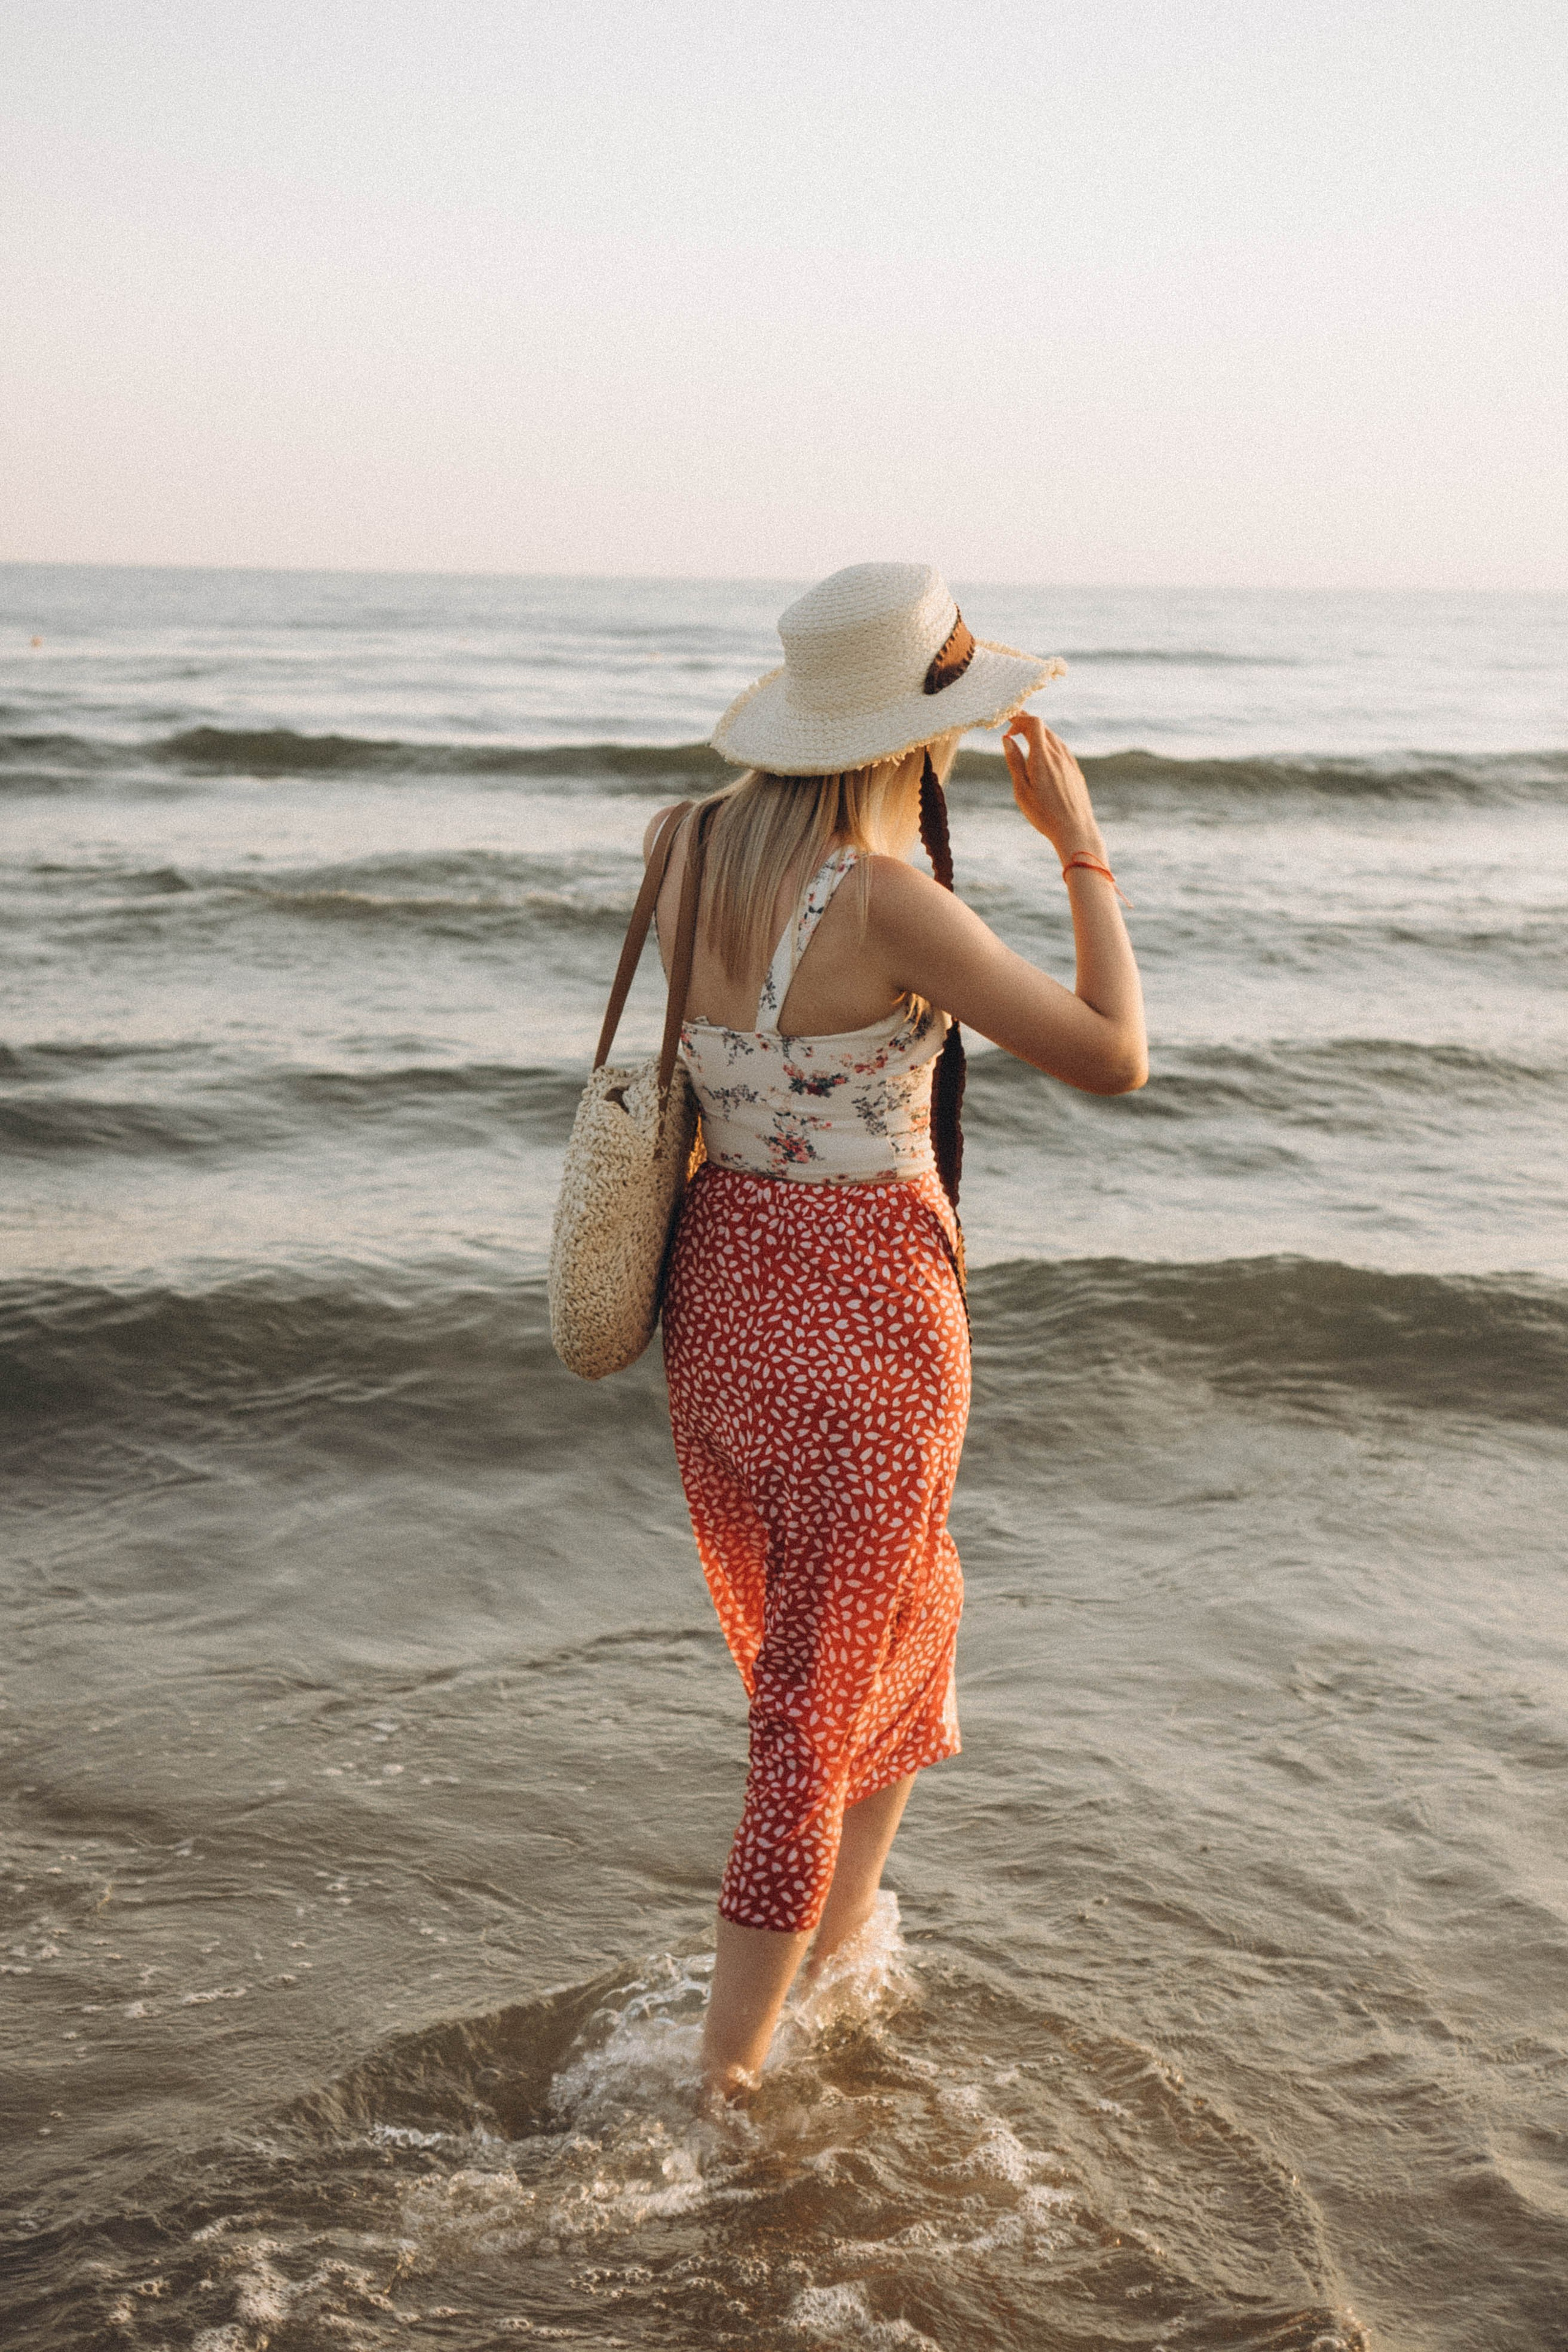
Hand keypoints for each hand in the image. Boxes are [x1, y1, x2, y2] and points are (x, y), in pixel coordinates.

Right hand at [1001, 713, 1103, 862]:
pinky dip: (1049, 744)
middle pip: (1043, 727)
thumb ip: (1014, 762)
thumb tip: (1007, 739)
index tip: (1007, 722)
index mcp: (1042, 757)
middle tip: (1011, 728)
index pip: (1033, 723)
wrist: (1074, 829)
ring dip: (1037, 734)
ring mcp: (1069, 761)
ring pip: (1053, 737)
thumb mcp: (1021, 790)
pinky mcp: (1075, 770)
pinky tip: (1042, 755)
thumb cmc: (1044, 814)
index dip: (1019, 717)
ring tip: (1024, 740)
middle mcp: (1058, 754)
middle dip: (1026, 723)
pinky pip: (1061, 748)